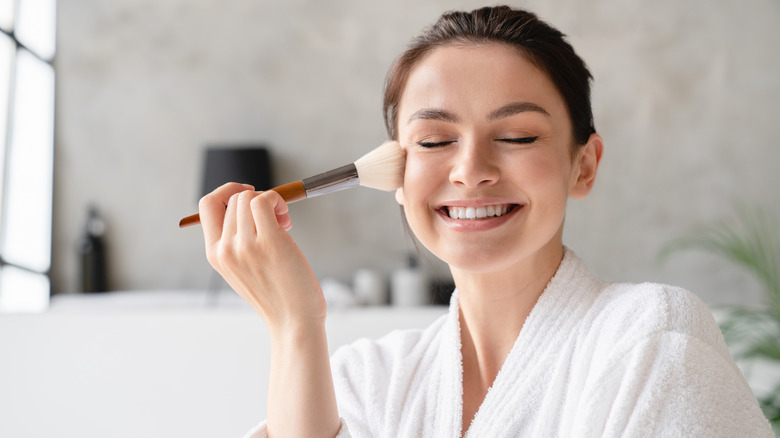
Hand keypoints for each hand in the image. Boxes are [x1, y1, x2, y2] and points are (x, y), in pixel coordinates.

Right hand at [198, 183, 326, 330]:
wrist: (294, 322)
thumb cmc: (277, 296)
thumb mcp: (243, 270)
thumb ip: (239, 241)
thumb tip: (252, 203)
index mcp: (215, 255)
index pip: (206, 206)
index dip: (227, 191)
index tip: (250, 195)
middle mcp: (225, 249)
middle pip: (235, 199)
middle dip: (257, 200)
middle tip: (278, 219)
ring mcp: (245, 246)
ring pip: (250, 198)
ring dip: (271, 201)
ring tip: (284, 221)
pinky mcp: (269, 242)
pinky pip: (265, 200)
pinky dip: (277, 200)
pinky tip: (286, 218)